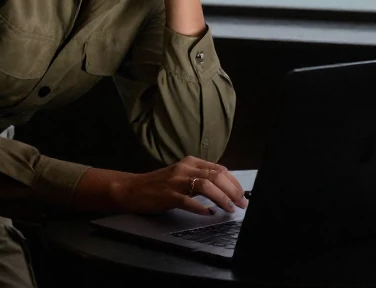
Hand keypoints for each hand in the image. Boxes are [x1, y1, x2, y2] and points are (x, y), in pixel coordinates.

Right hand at [113, 156, 247, 215]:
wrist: (132, 188)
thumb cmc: (159, 184)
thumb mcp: (182, 175)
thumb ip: (200, 178)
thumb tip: (225, 188)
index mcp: (191, 162)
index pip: (219, 169)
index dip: (234, 183)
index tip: (242, 195)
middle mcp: (185, 168)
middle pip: (216, 176)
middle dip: (233, 191)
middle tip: (241, 204)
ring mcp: (176, 181)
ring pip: (206, 186)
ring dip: (222, 198)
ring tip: (230, 209)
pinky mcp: (168, 195)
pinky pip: (188, 201)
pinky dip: (201, 207)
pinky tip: (209, 213)